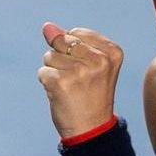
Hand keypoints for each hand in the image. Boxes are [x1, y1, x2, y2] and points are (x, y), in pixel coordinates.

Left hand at [37, 22, 123, 137]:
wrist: (92, 129)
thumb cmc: (91, 95)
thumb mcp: (91, 64)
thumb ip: (71, 41)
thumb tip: (47, 27)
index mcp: (112, 51)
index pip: (75, 32)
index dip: (74, 51)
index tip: (88, 71)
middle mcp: (99, 59)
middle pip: (62, 41)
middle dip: (62, 59)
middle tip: (78, 80)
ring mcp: (80, 71)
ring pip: (50, 56)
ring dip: (54, 72)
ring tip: (71, 88)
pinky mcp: (61, 82)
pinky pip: (42, 72)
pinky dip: (47, 83)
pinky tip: (62, 95)